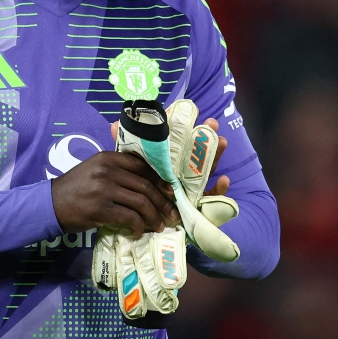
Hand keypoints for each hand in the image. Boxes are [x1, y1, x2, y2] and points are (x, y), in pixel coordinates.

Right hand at [51, 151, 179, 237]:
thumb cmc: (74, 188)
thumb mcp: (94, 170)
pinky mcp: (101, 208)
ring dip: (154, 216)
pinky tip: (139, 231)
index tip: (169, 192)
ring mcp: (104, 189)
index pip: (142, 166)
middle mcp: (107, 170)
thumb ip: (116, 170)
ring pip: (141, 202)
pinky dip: (139, 226)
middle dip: (163, 202)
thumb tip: (147, 182)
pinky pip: (130, 217)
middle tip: (172, 214)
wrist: (50, 204)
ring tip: (159, 225)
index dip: (160, 180)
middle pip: (146, 185)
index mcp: (107, 158)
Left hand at [109, 118, 230, 200]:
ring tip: (221, 141)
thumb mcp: (131, 170)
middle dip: (206, 138)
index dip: (187, 130)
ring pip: (206, 172)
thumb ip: (126, 149)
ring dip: (215, 157)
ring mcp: (192, 188)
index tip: (195, 115)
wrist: (144, 223)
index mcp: (169, 164)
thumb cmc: (140, 194)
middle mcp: (182, 174)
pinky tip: (224, 180)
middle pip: (196, 154)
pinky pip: (211, 199)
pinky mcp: (197, 206)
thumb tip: (113, 126)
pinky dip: (219, 190)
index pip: (180, 145)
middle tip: (212, 123)